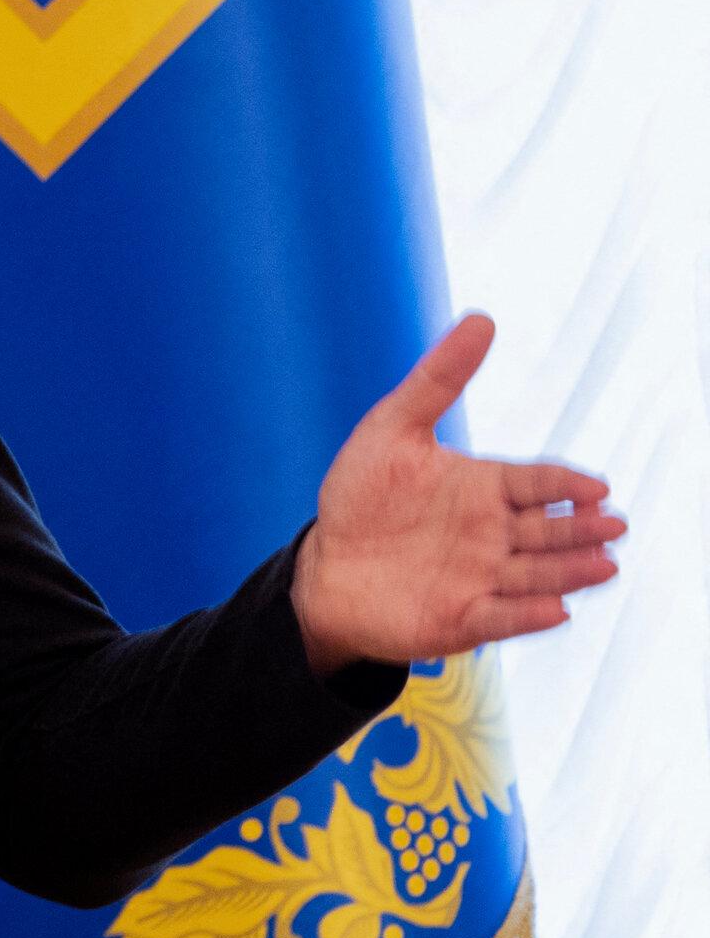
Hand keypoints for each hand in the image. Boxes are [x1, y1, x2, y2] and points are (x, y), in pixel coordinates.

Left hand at [294, 313, 624, 673]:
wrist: (324, 564)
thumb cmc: (361, 496)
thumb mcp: (392, 428)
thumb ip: (438, 378)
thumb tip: (483, 318)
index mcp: (485, 488)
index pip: (536, 484)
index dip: (565, 486)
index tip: (595, 486)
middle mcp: (493, 534)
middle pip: (548, 531)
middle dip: (581, 530)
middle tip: (613, 525)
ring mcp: (482, 578)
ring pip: (537, 575)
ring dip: (570, 572)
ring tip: (604, 566)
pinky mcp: (462, 619)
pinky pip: (502, 618)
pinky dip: (528, 615)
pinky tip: (556, 609)